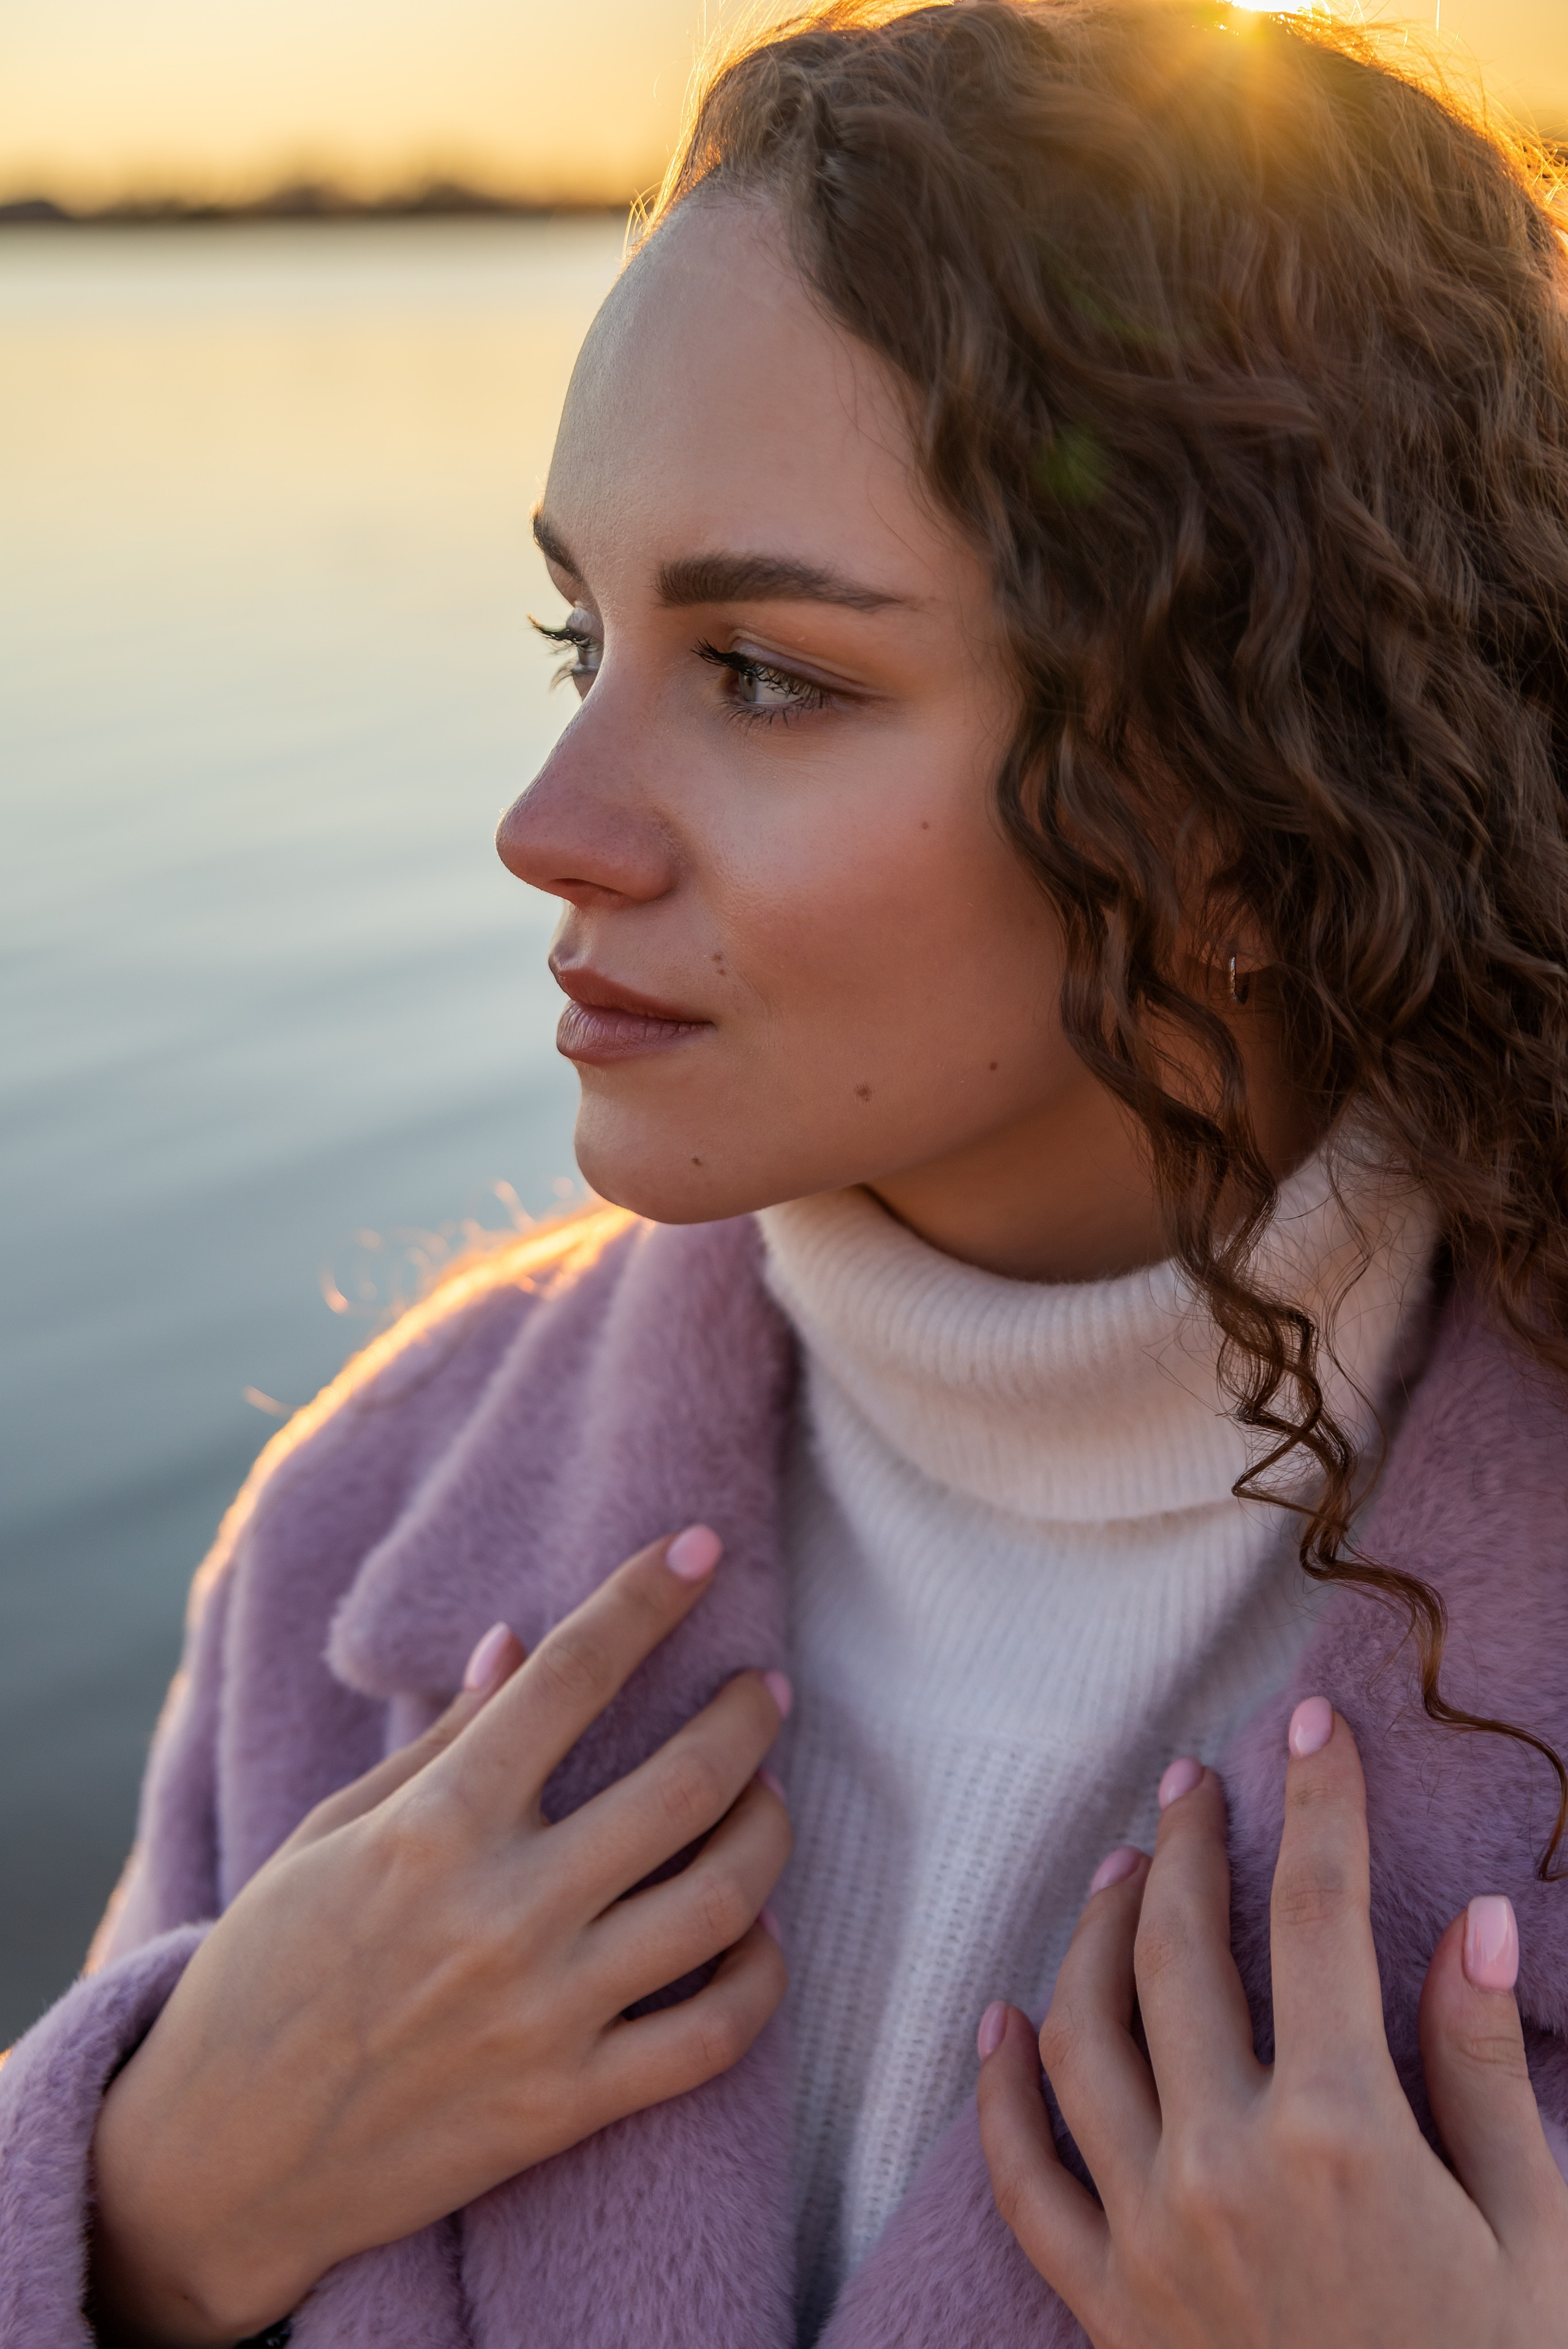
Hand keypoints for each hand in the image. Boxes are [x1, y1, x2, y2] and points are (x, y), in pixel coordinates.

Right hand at [90, 1527, 790, 2347]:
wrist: (220, 2161)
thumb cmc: (268, 1972)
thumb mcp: (333, 1832)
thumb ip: (443, 1742)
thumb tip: (519, 1644)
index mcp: (435, 1827)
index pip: (572, 1676)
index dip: (647, 1599)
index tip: (700, 1548)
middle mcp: (501, 1912)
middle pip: (683, 1785)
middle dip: (746, 1717)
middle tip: (766, 1689)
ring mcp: (543, 2015)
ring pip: (722, 1903)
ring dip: (769, 1834)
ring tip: (768, 1800)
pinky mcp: (565, 2109)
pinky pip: (712, 2038)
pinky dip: (759, 1976)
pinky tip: (755, 1935)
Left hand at [977, 1702, 1567, 2347]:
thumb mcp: (1537, 2232)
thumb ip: (1485, 2067)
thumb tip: (1471, 1922)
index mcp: (1347, 2132)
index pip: (1322, 1915)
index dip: (1319, 1802)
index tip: (1310, 1725)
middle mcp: (1228, 2163)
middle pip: (1182, 1953)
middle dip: (1192, 1848)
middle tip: (1195, 1782)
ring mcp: (1150, 2233)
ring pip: (1084, 2035)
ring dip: (1093, 1935)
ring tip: (1122, 1871)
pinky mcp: (1104, 2304)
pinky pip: (1021, 2181)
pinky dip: (996, 2094)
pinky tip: (998, 2024)